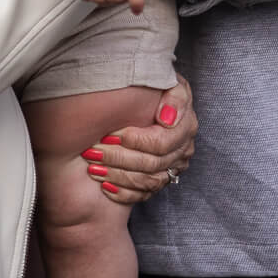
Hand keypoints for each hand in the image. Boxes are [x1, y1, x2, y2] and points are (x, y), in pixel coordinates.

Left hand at [90, 75, 195, 206]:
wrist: (150, 99)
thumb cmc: (156, 88)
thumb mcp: (168, 82)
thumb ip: (173, 96)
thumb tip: (166, 119)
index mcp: (185, 127)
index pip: (160, 142)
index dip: (134, 141)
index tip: (108, 134)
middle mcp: (182, 151)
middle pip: (151, 164)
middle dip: (119, 159)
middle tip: (93, 152)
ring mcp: (173, 168)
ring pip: (147, 182)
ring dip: (117, 176)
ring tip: (93, 168)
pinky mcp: (161, 180)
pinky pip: (144, 195)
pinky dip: (123, 193)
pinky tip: (105, 186)